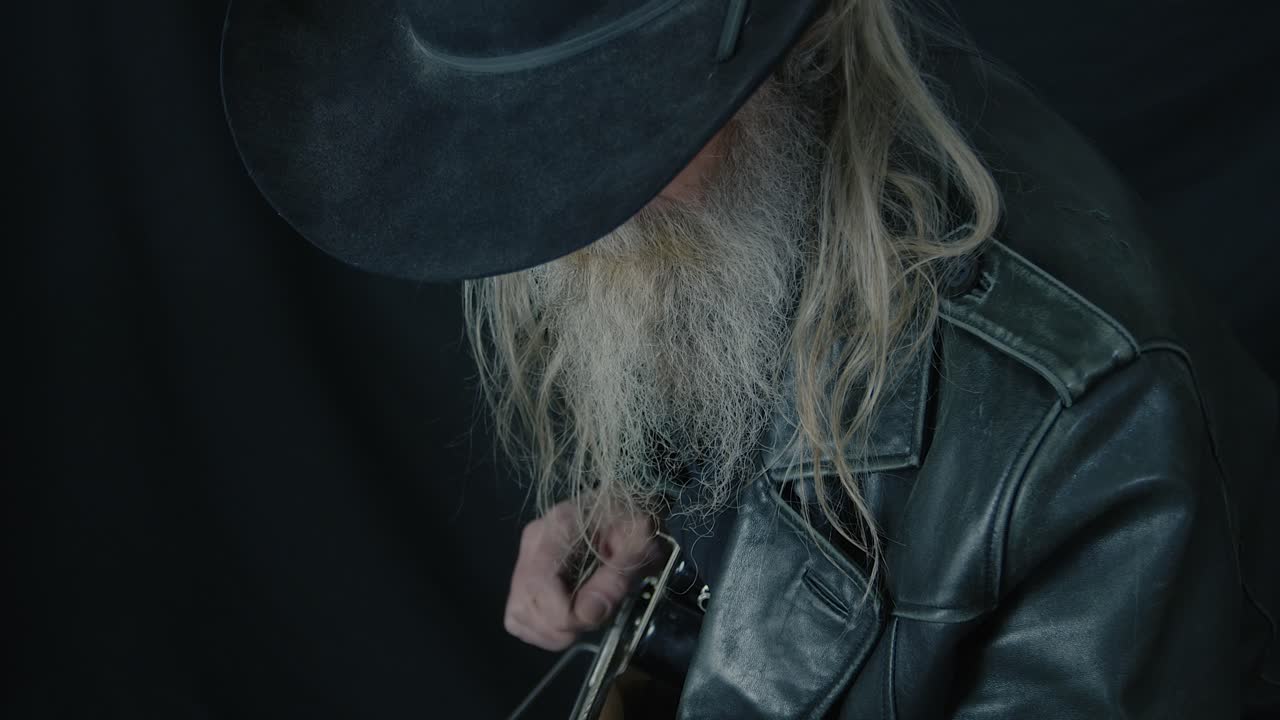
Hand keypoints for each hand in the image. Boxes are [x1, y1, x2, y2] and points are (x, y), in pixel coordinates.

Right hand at [504, 500, 657, 650]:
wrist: (624, 512)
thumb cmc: (634, 522)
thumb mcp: (641, 543)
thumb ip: (618, 576)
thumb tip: (588, 614)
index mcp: (558, 526)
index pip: (539, 583)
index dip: (566, 614)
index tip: (598, 613)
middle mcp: (533, 543)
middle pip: (525, 606)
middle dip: (563, 626)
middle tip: (596, 615)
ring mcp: (524, 560)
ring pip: (518, 616)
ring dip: (553, 632)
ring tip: (585, 618)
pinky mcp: (524, 578)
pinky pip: (519, 618)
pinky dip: (543, 630)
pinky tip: (569, 620)